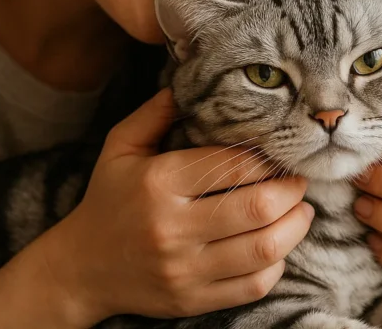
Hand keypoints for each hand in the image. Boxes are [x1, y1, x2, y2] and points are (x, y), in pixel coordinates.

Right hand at [45, 88, 314, 323]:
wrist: (80, 268)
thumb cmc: (107, 199)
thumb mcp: (120, 147)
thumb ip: (156, 112)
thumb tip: (191, 82)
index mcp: (158, 182)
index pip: (233, 166)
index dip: (268, 158)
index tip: (280, 153)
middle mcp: (172, 227)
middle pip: (257, 207)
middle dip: (291, 191)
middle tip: (300, 180)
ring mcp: (184, 269)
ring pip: (263, 250)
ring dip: (294, 227)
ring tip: (302, 211)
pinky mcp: (192, 300)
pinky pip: (252, 286)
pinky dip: (276, 265)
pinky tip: (277, 247)